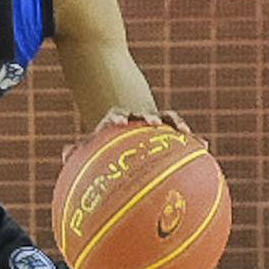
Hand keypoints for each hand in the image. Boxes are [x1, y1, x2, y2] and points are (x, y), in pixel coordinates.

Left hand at [65, 108, 192, 160]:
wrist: (125, 118)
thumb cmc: (107, 136)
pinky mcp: (169, 126)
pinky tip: (204, 146)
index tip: (117, 122)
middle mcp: (136, 117)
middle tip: (152, 123)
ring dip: (173, 123)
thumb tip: (64, 155)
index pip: (115, 115)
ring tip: (183, 132)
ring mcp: (154, 120)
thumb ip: (80, 148)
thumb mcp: (94, 141)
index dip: (116, 117)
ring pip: (166, 118)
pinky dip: (190, 137)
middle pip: (143, 113)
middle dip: (148, 117)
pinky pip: (181, 131)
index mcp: (116, 119)